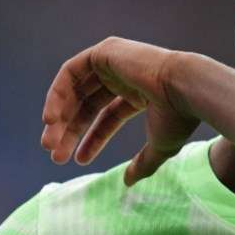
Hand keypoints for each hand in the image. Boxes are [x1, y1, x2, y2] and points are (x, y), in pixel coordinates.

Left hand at [39, 36, 200, 184]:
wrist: (185, 89)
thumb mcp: (160, 146)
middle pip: (87, 105)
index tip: (78, 160)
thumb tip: (127, 182)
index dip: (91, 140)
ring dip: (59, 117)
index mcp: (138, 93)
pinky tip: (50, 119)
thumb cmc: (178, 117)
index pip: (106, 117)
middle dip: (69, 130)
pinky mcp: (102, 52)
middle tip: (54, 155)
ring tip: (49, 144)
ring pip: (76, 90)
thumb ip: (143, 163)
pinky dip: (57, 94)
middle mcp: (123, 75)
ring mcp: (112, 61)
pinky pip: (70, 72)